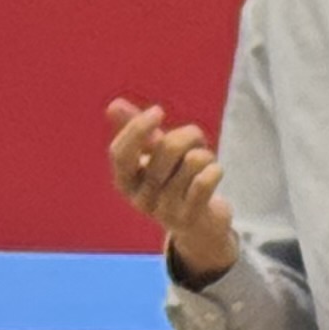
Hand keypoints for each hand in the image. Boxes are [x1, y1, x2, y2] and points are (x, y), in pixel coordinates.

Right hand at [106, 99, 239, 285]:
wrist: (200, 224)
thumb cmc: (176, 180)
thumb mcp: (156, 154)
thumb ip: (138, 131)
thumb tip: (113, 105)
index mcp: (125, 182)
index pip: (120, 154)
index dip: (137, 129)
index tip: (158, 111)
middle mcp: (140, 199)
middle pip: (166, 149)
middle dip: (187, 136)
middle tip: (196, 140)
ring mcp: (164, 211)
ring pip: (193, 161)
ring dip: (206, 155)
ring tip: (204, 164)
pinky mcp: (189, 218)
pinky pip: (205, 181)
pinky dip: (215, 170)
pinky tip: (214, 174)